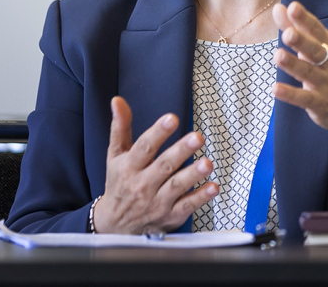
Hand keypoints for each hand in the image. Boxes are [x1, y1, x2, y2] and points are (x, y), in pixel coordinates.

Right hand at [94, 97, 218, 234]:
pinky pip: (187, 206)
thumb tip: (117, 101)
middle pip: (164, 166)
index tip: (172, 118)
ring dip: (193, 175)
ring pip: (176, 186)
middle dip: (181, 151)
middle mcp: (143, 184)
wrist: (114, 226)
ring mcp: (157, 201)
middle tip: (198, 137)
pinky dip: (201, 198)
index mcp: (129, 167)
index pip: (144, 148)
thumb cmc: (119, 183)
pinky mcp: (170, 215)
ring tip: (208, 162)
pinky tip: (214, 187)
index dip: (158, 132)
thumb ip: (120, 128)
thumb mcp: (115, 156)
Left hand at [272, 1, 327, 154]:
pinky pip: (304, 99)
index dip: (305, 19)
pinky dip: (290, 94)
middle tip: (288, 33)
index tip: (293, 7)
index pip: (317, 30)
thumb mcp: (320, 48)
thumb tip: (278, 8)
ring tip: (277, 56)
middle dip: (302, 41)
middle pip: (314, 50)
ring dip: (293, 64)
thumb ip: (297, 28)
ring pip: (308, 72)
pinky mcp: (320, 103)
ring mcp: (325, 83)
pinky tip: (275, 89)